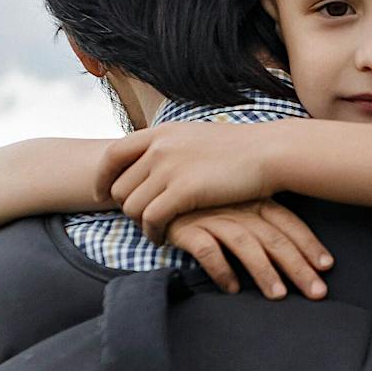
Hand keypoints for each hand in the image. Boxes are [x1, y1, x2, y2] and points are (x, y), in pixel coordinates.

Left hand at [98, 124, 282, 240]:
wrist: (269, 152)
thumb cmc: (240, 149)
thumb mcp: (197, 136)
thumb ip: (172, 146)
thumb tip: (155, 159)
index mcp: (161, 132)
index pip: (112, 154)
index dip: (102, 178)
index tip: (103, 194)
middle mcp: (159, 147)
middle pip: (119, 187)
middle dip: (128, 208)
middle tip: (143, 220)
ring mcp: (169, 168)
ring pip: (132, 206)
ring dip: (141, 224)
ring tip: (156, 231)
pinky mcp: (183, 191)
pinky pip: (151, 219)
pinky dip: (153, 233)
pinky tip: (164, 238)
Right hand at [166, 201, 332, 299]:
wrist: (158, 188)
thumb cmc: (205, 201)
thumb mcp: (238, 204)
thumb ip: (262, 225)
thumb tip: (295, 256)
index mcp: (255, 199)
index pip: (288, 223)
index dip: (308, 244)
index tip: (327, 266)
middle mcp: (238, 207)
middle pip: (274, 238)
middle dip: (298, 266)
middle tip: (317, 292)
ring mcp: (213, 216)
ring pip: (245, 244)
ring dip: (264, 271)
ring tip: (279, 296)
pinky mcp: (187, 227)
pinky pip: (207, 249)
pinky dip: (222, 269)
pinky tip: (233, 288)